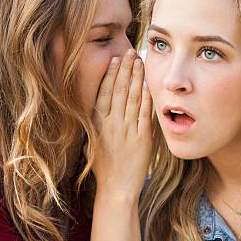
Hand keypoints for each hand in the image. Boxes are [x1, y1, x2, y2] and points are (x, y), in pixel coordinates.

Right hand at [90, 49, 151, 201]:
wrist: (117, 188)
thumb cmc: (105, 168)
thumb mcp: (92, 143)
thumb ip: (95, 124)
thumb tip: (96, 106)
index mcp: (97, 124)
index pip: (103, 93)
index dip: (109, 74)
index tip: (114, 59)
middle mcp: (111, 125)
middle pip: (117, 91)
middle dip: (124, 69)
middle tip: (129, 51)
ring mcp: (126, 131)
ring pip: (131, 99)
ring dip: (135, 78)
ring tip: (139, 61)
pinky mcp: (141, 139)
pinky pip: (144, 114)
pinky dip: (146, 98)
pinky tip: (148, 84)